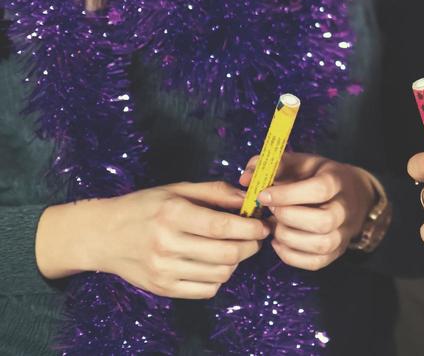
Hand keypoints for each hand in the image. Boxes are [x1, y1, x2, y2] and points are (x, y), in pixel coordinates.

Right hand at [36, 182, 266, 297]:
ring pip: (220, 274)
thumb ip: (215, 192)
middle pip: (226, 253)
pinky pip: (205, 291)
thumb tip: (249, 199)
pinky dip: (219, 279)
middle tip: (256, 239)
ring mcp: (163, 270)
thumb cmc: (144, 207)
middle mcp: (166, 244)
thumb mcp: (177, 190)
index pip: (223, 227)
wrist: (102, 235)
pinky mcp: (161, 288)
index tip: (263, 225)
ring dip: (237, 263)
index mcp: (172, 214)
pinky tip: (216, 265)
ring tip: (236, 249)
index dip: (250, 228)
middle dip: (251, 246)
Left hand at [241, 153, 376, 270]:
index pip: (319, 190)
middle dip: (288, 218)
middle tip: (271, 211)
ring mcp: (342, 233)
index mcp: (337, 181)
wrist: (351, 195)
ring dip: (288, 237)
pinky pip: (314, 262)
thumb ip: (273, 166)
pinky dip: (290, 255)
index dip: (288, 194)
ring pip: (320, 244)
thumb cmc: (318, 177)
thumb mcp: (300, 163)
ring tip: (274, 226)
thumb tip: (245, 178)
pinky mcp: (335, 252)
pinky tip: (278, 242)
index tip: (262, 195)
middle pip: (323, 221)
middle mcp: (345, 209)